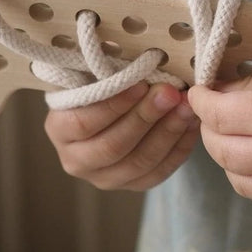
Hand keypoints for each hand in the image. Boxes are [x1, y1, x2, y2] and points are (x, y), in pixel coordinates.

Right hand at [44, 81, 199, 191]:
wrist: (105, 109)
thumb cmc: (97, 85)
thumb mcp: (92, 74)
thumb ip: (108, 73)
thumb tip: (141, 66)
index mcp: (60, 130)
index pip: (84, 122)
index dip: (114, 105)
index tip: (140, 84)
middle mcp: (76, 160)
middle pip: (114, 146)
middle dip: (146, 117)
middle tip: (170, 93)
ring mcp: (104, 178)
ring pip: (139, 163)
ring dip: (168, 133)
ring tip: (186, 107)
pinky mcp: (131, 185)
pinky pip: (158, 172)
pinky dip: (179, 148)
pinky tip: (191, 125)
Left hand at [187, 43, 251, 212]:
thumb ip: (250, 88)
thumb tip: (212, 99)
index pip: (217, 115)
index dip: (200, 102)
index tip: (197, 93)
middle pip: (223, 152)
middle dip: (211, 131)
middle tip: (214, 114)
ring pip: (241, 182)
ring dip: (232, 158)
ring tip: (239, 135)